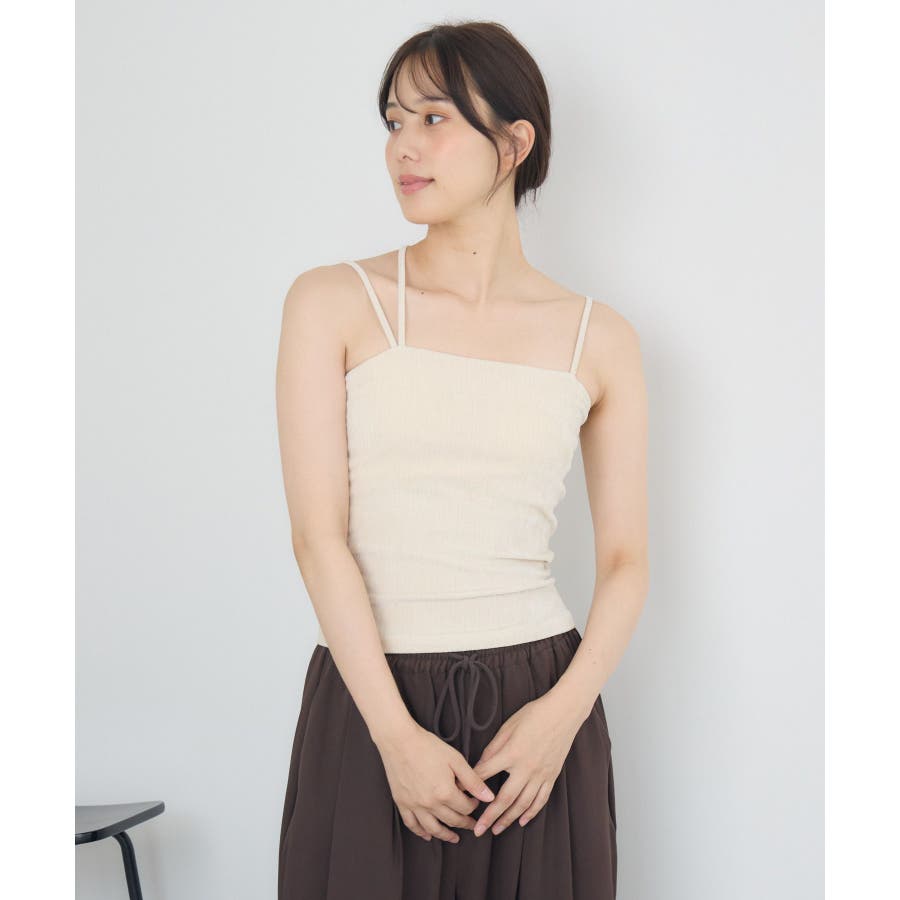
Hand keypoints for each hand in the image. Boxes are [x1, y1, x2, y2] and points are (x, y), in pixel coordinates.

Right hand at [374, 720, 496, 842]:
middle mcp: (430, 804)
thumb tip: (489, 797)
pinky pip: (412, 824)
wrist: (399, 740)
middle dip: (464, 823)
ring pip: (432, 828)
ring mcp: (414, 805)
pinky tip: (427, 835)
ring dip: (445, 835)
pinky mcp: (402, 803)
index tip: (475, 802)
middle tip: (471, 824)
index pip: (465, 808)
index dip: (473, 806)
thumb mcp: (455, 760)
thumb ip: (473, 781)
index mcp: (445, 793)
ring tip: (454, 838)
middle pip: (452, 820)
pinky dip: (420, 832)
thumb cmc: (428, 746)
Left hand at [470, 692, 585, 835]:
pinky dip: (531, 812)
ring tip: (496, 830)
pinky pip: (541, 800)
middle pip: (505, 798)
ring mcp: (541, 774)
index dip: (472, 784)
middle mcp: (526, 767)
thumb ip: (494, 748)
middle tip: (478, 830)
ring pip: (523, 804)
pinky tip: (522, 821)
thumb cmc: (534, 715)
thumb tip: (480, 764)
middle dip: (490, 816)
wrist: (563, 713)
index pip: (486, 773)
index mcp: (512, 753)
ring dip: (508, 819)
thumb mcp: (508, 726)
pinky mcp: (551, 776)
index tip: (460, 794)